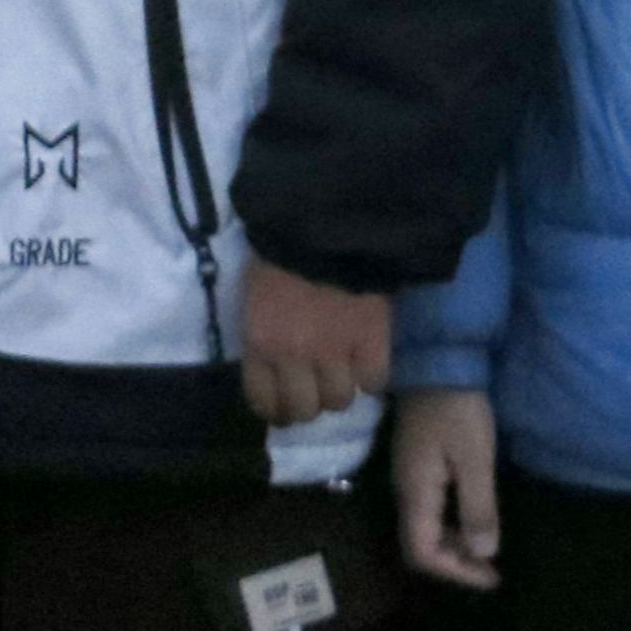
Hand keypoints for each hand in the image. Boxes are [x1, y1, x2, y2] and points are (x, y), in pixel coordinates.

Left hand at [238, 262, 386, 430]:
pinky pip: (374, 381)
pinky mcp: (372, 342)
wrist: (327, 220)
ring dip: (342, 388)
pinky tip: (369, 358)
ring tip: (345, 370)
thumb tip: (272, 364)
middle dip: (311, 403)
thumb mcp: (256, 294)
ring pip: (340, 401)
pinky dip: (372, 375)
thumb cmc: (283, 250)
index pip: (265, 402)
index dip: (277, 409)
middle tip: (318, 389)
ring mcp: (335, 353)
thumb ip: (263, 333)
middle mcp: (294, 357)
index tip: (285, 404)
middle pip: (305, 410)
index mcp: (260, 342)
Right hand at [393, 386, 501, 590]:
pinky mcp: (418, 465)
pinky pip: (430, 509)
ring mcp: (409, 476)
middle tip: (492, 569)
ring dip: (455, 544)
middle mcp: (405, 490)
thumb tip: (484, 553)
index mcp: (415, 493)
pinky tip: (474, 518)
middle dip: (456, 563)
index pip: (423, 552)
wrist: (439, 361)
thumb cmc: (459, 410)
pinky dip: (452, 524)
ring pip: (425, 528)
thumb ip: (478, 508)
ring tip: (488, 548)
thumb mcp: (475, 459)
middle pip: (421, 545)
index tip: (490, 576)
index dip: (455, 573)